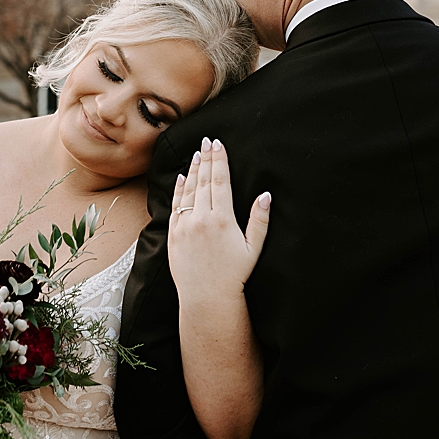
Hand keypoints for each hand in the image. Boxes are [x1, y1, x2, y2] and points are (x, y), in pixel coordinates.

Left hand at [167, 138, 270, 296]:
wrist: (206, 297)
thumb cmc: (234, 275)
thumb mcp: (253, 248)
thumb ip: (259, 220)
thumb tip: (265, 195)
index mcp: (222, 219)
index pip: (220, 181)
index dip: (220, 161)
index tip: (219, 144)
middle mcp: (201, 219)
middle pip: (203, 181)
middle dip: (206, 159)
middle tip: (206, 141)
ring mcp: (183, 226)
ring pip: (188, 191)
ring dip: (193, 170)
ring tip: (197, 154)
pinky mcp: (172, 235)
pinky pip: (175, 206)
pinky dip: (178, 190)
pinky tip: (182, 178)